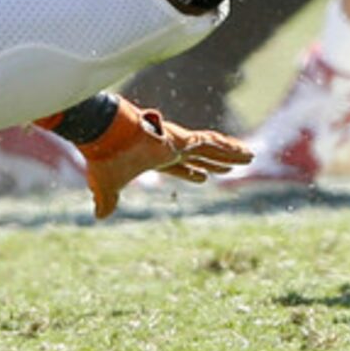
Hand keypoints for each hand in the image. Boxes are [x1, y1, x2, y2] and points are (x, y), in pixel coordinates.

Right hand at [80, 104, 249, 218]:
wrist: (104, 134)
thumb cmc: (104, 157)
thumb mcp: (106, 185)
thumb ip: (106, 201)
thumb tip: (99, 217)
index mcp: (154, 158)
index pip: (178, 166)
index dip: (191, 171)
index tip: (203, 176)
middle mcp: (170, 148)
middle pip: (200, 156)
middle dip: (216, 162)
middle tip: (231, 168)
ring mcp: (179, 142)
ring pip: (213, 148)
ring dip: (232, 154)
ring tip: (250, 157)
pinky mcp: (184, 140)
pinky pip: (214, 143)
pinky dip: (231, 148)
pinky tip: (245, 151)